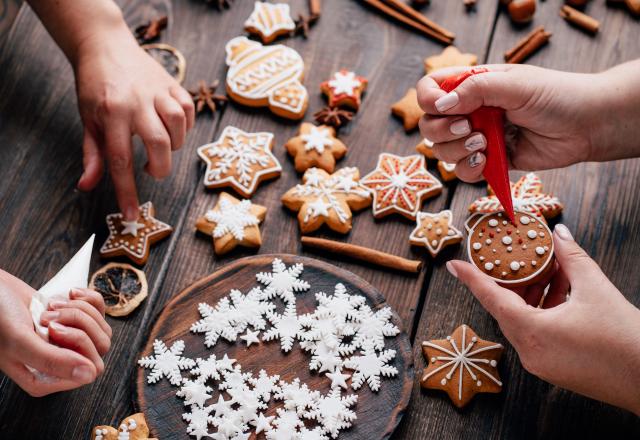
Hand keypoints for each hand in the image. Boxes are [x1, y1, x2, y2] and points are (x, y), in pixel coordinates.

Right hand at [0, 270, 111, 396]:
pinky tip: (66, 295)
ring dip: (78, 310)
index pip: (91, 369)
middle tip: (47, 317)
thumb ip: (52, 361)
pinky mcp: (77, 321)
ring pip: (102, 328)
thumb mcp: (21, 341)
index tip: (50, 328)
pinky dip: (86, 298)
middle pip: (101, 346)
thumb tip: (89, 375)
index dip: (76, 342)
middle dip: (77, 322)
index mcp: (46, 380)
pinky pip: (100, 311)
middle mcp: (62, 364)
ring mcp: (71, 343)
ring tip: (49, 307)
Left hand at [74, 27, 193, 219]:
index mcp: (111, 114)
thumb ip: (92, 155)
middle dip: (160, 168)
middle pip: (160, 145)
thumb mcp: (87, 122)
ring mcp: (158, 91)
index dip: (127, 191)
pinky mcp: (173, 83)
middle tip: (151, 170)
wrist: (105, 46)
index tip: (131, 215)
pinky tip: (173, 128)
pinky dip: (185, 125)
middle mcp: (137, 102)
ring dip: (174, 145)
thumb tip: (87, 187)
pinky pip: (188, 110)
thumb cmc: (95, 88)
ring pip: (178, 126)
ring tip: (161, 145)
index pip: (120, 161)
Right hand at [416, 64, 600, 181]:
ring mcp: (477, 137)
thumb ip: (475, 90)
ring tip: (484, 145)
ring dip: (457, 151)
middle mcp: (470, 111)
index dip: (428, 99)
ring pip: (442, 151)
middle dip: (442, 131)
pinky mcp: (489, 161)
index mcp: (472, 85)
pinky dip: (468, 170)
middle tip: (468, 129)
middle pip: (430, 125)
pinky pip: (463, 171)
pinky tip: (486, 161)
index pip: (431, 89)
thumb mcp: (515, 84)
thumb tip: (440, 105)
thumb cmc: (556, 96)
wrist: (587, 126)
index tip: (443, 108)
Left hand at [445, 225, 639, 415]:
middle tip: (520, 257)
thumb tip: (559, 234)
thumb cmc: (626, 340)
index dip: (472, 278)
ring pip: (524, 320)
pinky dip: (543, 311)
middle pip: (508, 308)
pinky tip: (562, 292)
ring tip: (552, 270)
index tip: (454, 265)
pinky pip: (537, 334)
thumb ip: (571, 258)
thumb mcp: (596, 289)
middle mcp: (530, 352)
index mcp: (532, 332)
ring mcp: (541, 363)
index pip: (491, 298)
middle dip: (515, 280)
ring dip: (534, 294)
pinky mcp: (554, 368)